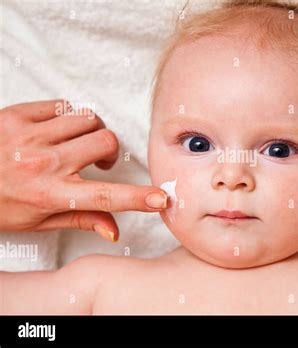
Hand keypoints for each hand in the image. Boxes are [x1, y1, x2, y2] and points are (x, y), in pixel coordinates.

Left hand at [0, 100, 167, 241]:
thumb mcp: (37, 221)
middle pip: (106, 143)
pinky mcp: (17, 114)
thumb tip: (113, 229)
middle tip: (97, 160)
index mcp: (50, 194)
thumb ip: (82, 219)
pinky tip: (57, 130)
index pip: (106, 197)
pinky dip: (68, 117)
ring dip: (90, 132)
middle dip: (109, 151)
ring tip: (75, 143)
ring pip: (88, 120)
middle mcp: (43, 164)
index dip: (138, 197)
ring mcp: (30, 136)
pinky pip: (63, 106)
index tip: (159, 196)